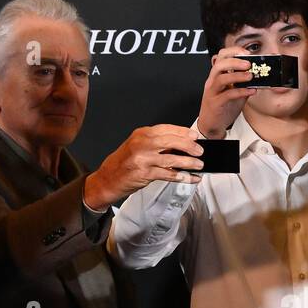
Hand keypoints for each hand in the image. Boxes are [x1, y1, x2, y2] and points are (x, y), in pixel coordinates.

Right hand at [85, 125, 202, 206]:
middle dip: (189, 146)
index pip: (166, 129)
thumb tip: (182, 145)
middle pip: (171, 141)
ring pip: (172, 158)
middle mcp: (142, 144)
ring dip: (188, 163)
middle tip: (200, 151)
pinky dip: (181, 176)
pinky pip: (168, 174)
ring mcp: (143, 158)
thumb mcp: (138, 146)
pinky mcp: (144, 173)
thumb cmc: (124, 163)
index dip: (183, 132)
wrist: (108, 178)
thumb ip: (157, 144)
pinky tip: (190, 177)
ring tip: (199, 165)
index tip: (195, 136)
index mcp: (142, 134)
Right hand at [196, 47, 256, 139]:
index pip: (221, 57)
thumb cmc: (223, 107)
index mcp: (217, 76)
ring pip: (221, 78)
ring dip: (237, 75)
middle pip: (219, 64)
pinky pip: (227, 95)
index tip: (247, 53)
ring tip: (250, 76)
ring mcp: (213, 92)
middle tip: (249, 64)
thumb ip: (244, 84)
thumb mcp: (235, 93)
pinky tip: (251, 91)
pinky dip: (241, 92)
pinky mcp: (216, 104)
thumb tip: (258, 76)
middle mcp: (212, 82)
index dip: (233, 52)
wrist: (212, 125)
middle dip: (235, 61)